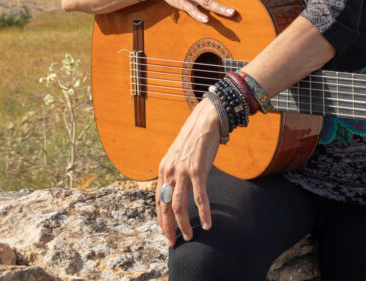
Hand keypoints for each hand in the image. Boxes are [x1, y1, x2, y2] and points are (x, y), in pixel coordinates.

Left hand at [156, 98, 220, 244]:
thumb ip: (175, 171)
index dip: (160, 218)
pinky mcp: (198, 171)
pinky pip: (199, 197)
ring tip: (189, 237)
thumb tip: (176, 187)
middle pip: (165, 206)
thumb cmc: (193, 139)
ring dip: (183, 225)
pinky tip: (207, 224)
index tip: (165, 232)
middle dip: (167, 227)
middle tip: (173, 243)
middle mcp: (170, 172)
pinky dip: (203, 213)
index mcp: (164, 169)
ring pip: (178, 206)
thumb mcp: (178, 156)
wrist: (205, 121)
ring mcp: (183, 172)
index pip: (158, 200)